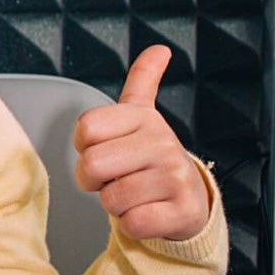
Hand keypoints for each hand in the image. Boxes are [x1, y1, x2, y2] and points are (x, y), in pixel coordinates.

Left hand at [73, 47, 212, 241]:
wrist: (189, 201)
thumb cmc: (151, 160)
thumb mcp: (143, 117)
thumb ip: (143, 80)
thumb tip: (159, 50)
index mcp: (144, 118)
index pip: (85, 129)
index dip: (85, 146)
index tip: (105, 150)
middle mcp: (163, 143)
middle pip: (92, 165)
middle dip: (93, 180)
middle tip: (116, 178)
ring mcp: (175, 177)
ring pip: (111, 198)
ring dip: (114, 203)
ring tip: (136, 194)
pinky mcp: (182, 211)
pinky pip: (132, 223)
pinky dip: (132, 225)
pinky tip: (148, 212)